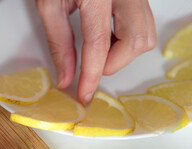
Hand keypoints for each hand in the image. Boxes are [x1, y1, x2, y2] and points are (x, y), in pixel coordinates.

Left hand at [36, 0, 156, 104]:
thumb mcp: (49, 5)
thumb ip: (59, 43)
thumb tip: (66, 77)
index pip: (98, 43)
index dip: (90, 75)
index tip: (84, 95)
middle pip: (137, 41)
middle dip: (113, 62)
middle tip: (91, 63)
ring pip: (145, 35)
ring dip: (121, 52)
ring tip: (98, 49)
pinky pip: (143, 26)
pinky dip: (126, 41)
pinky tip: (107, 37)